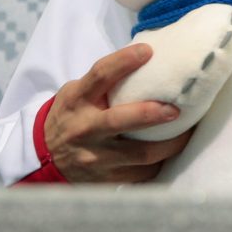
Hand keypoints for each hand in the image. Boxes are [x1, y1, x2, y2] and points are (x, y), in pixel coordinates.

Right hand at [44, 44, 193, 182]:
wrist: (45, 157)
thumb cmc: (72, 116)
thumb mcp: (77, 93)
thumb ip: (104, 82)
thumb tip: (149, 58)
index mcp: (77, 100)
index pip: (100, 76)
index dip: (123, 61)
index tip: (147, 51)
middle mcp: (84, 129)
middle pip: (118, 121)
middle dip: (150, 114)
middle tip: (175, 109)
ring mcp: (94, 158)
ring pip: (139, 155)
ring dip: (169, 145)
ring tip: (187, 133)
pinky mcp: (106, 180)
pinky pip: (141, 174)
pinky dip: (159, 163)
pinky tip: (169, 153)